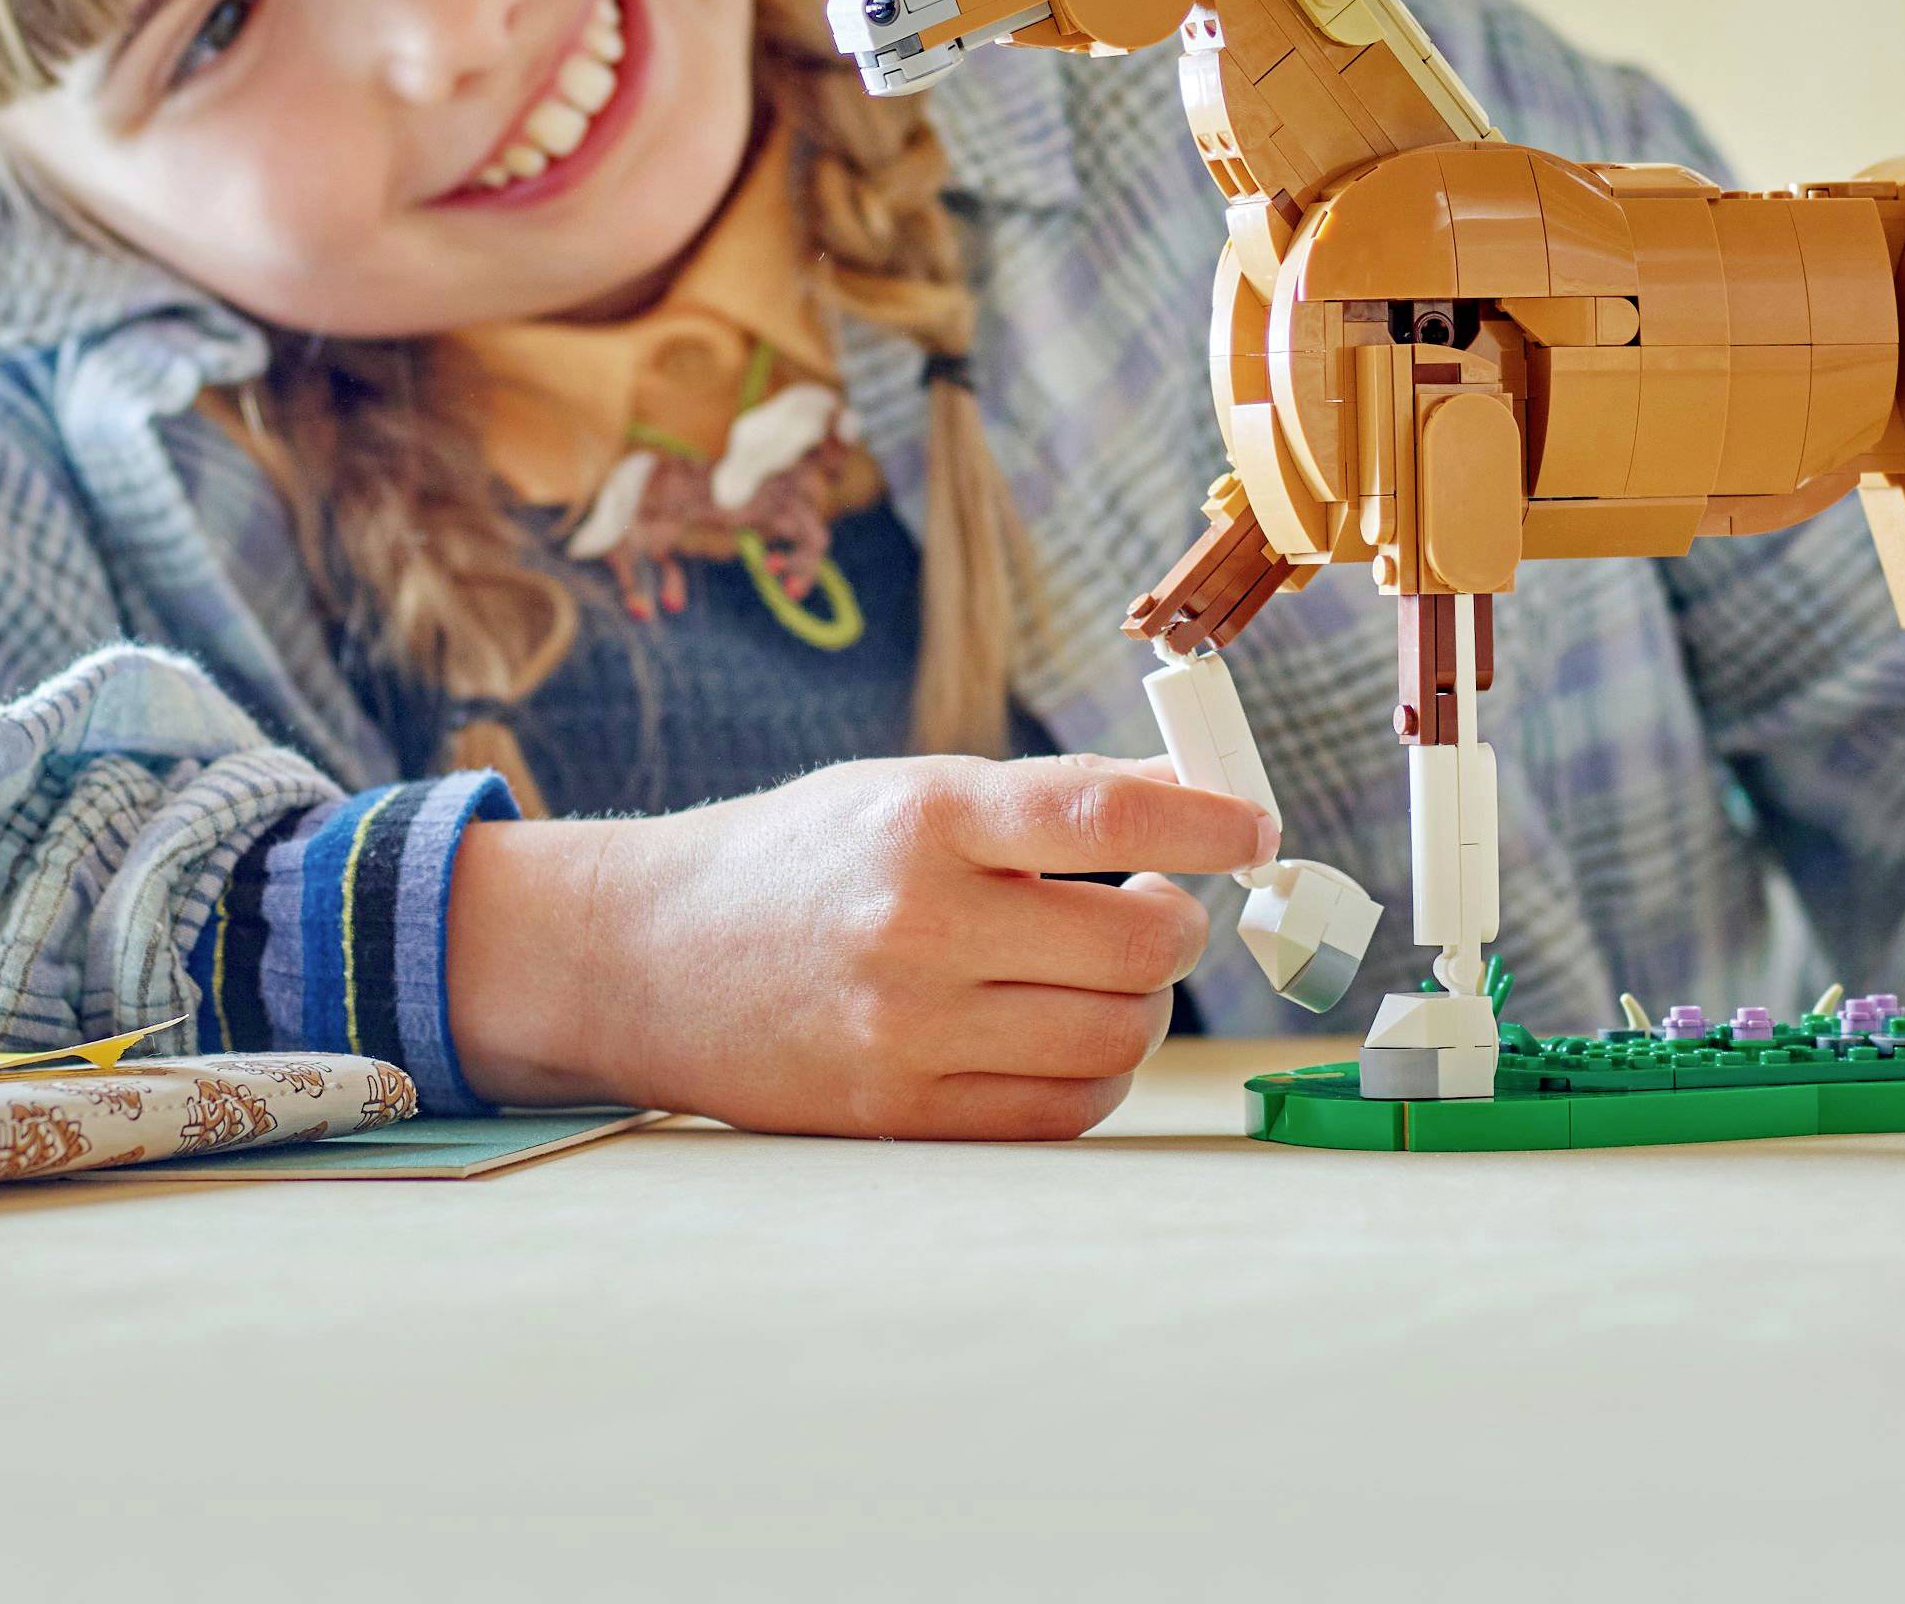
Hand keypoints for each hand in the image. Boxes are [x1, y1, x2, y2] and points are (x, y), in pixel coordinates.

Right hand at [447, 753, 1271, 1137]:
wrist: (647, 952)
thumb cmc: (804, 856)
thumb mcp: (911, 788)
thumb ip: (1049, 801)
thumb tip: (1203, 803)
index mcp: (924, 815)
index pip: (1104, 811)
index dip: (1205, 819)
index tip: (1257, 828)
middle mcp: (917, 922)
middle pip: (1133, 944)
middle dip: (1177, 925)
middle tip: (1162, 905)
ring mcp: (907, 1031)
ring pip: (1112, 1039)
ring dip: (1142, 1005)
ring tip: (1110, 971)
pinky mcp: (897, 1116)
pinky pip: (1059, 1114)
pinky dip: (1094, 1077)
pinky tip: (1067, 1034)